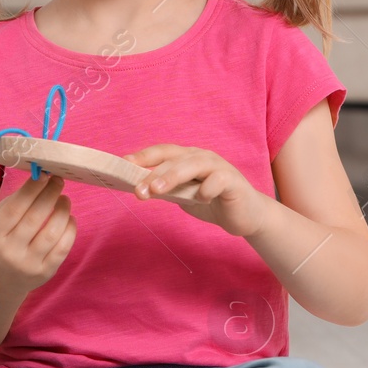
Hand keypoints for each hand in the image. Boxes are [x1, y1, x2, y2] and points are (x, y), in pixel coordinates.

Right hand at [0, 173, 75, 295]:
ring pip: (53, 232)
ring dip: (62, 210)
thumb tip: (39, 181)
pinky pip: (63, 248)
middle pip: (36, 217)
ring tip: (65, 199)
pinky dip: (70, 230)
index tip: (44, 175)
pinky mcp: (45, 273)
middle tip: (58, 181)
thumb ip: (12, 202)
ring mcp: (29, 264)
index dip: (32, 189)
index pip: (16, 208)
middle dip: (50, 194)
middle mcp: (10, 252)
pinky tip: (69, 218)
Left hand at [125, 144, 269, 236]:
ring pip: (192, 165)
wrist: (245, 216)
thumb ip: (164, 190)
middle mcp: (201, 157)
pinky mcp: (233, 180)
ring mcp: (218, 166)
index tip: (122, 164)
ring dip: (173, 176)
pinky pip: (218, 180)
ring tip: (156, 190)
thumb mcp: (182, 196)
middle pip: (173, 159)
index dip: (143, 156)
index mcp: (186, 157)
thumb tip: (137, 188)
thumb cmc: (211, 201)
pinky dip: (207, 189)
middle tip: (137, 189)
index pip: (162, 151)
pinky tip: (202, 198)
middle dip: (153, 173)